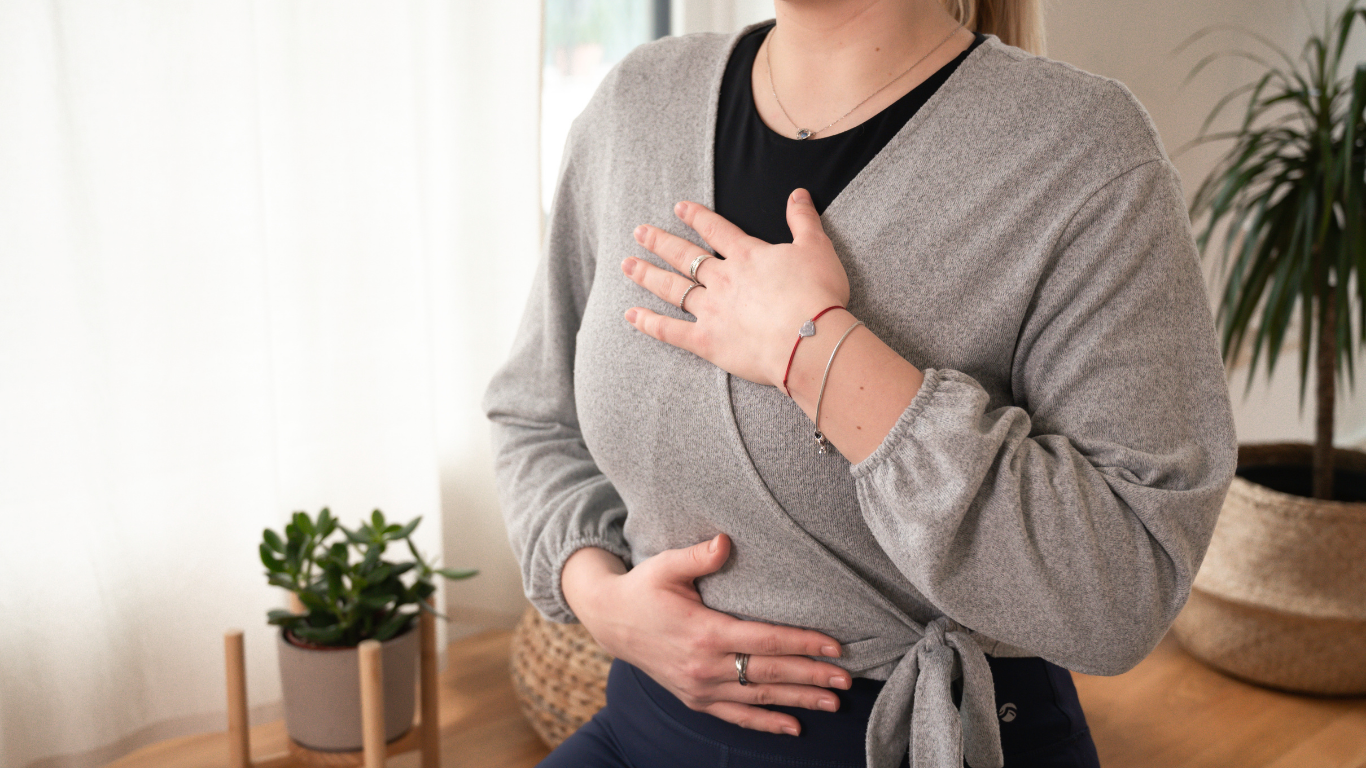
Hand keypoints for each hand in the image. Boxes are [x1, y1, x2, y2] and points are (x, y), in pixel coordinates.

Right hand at [561, 535, 851, 735]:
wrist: (610, 620)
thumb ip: (698, 555)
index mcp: (704, 632)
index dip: (803, 644)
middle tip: (846, 680)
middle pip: (769, 673)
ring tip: (833, 703)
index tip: (835, 647)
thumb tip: (726, 541)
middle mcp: (705, 666)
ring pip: (758, 697)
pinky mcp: (695, 699)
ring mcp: (699, 687)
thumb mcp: (665, 565)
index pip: (765, 641)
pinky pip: (736, 715)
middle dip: (811, 676)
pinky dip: (765, 722)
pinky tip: (793, 727)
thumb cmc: (643, 587)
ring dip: (798, 701)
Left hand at [622, 189, 849, 389]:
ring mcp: (710, 310)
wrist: (809, 339)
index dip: (695, 217)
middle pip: (684, 256)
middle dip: (660, 242)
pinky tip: (631, 315)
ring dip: (648, 275)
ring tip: (627, 265)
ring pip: (672, 288)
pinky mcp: (706, 341)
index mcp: (747, 256)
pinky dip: (649, 323)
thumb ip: (803, 220)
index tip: (678, 208)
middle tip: (639, 232)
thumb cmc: (817, 295)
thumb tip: (798, 193)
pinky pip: (671, 331)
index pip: (715, 230)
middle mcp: (722, 279)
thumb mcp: (816, 248)